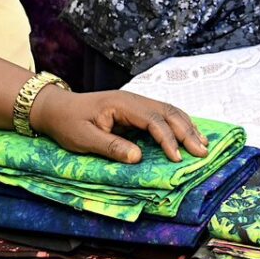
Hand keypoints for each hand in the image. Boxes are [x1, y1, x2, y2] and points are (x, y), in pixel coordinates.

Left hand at [34, 87, 208, 163]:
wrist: (56, 108)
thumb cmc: (68, 123)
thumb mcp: (84, 139)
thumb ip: (111, 147)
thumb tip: (137, 158)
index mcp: (123, 104)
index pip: (153, 120)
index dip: (168, 139)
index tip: (177, 158)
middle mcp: (134, 99)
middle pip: (168, 112)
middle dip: (187, 132)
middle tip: (202, 152)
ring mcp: (136, 103)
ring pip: (169, 111)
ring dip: (187, 127)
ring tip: (203, 143)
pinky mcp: (136, 110)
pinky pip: (162, 115)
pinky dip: (179, 124)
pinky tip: (189, 134)